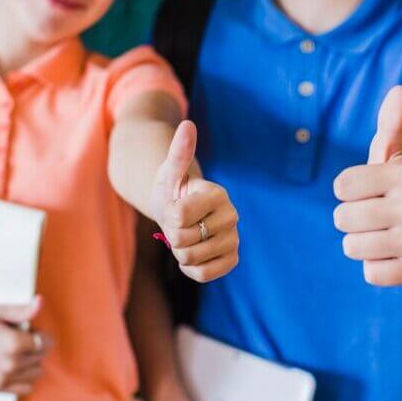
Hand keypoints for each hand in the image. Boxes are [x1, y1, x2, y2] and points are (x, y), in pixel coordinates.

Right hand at [0, 297, 50, 394]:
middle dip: (34, 347)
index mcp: (13, 343)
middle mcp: (10, 363)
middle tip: (17, 340)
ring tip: (14, 353)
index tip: (29, 331)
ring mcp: (4, 378)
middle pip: (41, 356)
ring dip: (31, 362)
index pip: (46, 343)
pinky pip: (26, 388)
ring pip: (37, 372)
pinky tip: (14, 367)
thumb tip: (40, 302)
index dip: (40, 335)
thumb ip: (22, 310)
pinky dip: (25, 378)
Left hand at [148, 120, 238, 281]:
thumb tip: (187, 124)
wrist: (180, 211)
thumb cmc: (173, 189)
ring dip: (180, 252)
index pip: (178, 217)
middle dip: (172, 235)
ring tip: (186, 237)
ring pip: (191, 259)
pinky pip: (204, 275)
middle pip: (183, 240)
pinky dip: (191, 269)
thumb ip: (179, 151)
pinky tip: (194, 253)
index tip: (174, 206)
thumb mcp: (170, 171)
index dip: (167, 215)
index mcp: (218, 194)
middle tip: (179, 224)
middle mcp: (232, 216)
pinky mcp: (232, 259)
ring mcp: (234, 239)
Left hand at [333, 86, 401, 285]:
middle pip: (343, 219)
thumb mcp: (392, 151)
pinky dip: (377, 266)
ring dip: (362, 242)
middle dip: (352, 217)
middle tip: (377, 214)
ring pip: (353, 247)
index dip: (349, 189)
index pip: (341, 187)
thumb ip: (391, 122)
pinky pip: (371, 273)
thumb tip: (399, 90)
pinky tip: (393, 252)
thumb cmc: (399, 184)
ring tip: (384, 232)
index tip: (370, 189)